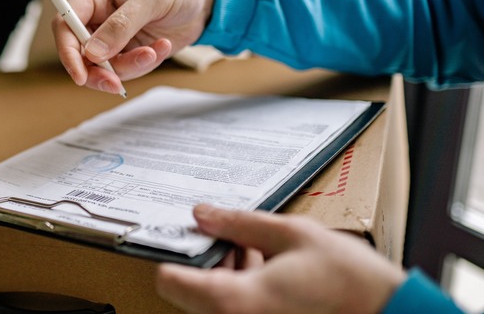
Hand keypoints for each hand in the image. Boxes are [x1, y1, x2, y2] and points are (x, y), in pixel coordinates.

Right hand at [52, 0, 215, 93]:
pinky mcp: (128, 51)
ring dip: (129, 67)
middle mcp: (98, 15)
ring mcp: (112, 36)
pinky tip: (163, 47)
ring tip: (155, 51)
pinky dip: (144, 64)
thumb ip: (122, 24)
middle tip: (115, 83)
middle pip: (79, 53)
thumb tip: (94, 53)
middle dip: (97, 71)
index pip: (65, 23)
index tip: (80, 75)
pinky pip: (126, 69)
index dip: (67, 50)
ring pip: (103, 67)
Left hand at [156, 204, 405, 313]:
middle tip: (231, 239)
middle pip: (191, 292)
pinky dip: (239, 291)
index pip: (169, 281)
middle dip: (207, 261)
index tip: (183, 236)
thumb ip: (239, 223)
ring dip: (223, 276)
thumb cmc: (347, 281)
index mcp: (235, 300)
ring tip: (254, 252)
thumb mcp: (290, 234)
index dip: (172, 254)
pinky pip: (234, 311)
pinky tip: (264, 270)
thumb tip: (203, 213)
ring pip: (212, 303)